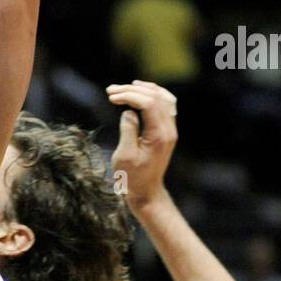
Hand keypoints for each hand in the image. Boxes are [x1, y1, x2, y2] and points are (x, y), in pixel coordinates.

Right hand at [107, 80, 178, 213]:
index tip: (111, 97)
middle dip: (132, 90)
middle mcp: (169, 130)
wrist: (146, 192)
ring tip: (124, 88)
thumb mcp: (124, 156)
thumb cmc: (132, 177)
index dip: (128, 96)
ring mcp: (170, 130)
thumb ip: (128, 130)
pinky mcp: (167, 131)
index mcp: (159, 136)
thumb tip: (129, 111)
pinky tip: (141, 92)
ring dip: (143, 90)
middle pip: (155, 97)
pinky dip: (153, 96)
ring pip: (162, 98)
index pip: (148, 103)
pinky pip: (165, 105)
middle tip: (110, 91)